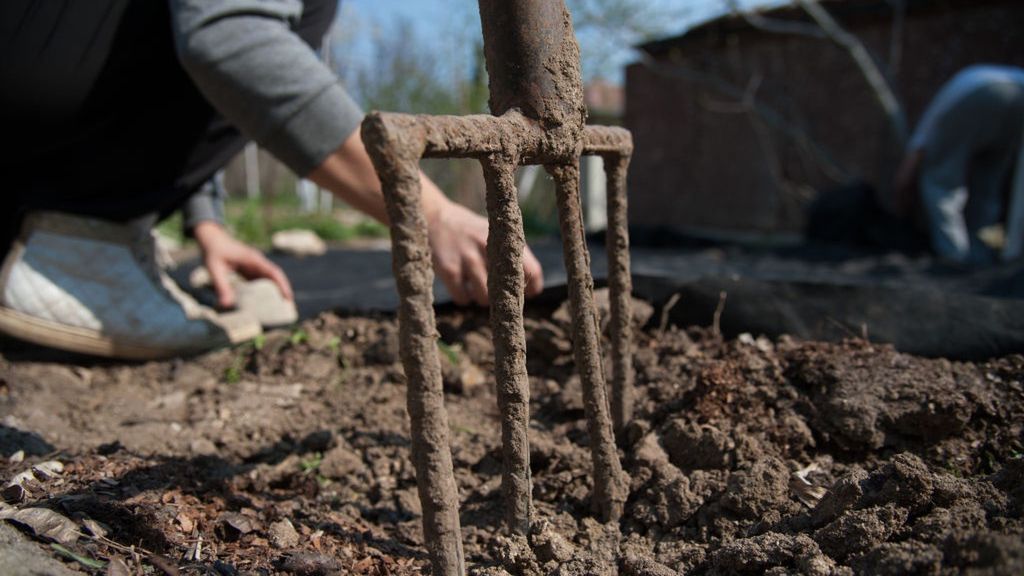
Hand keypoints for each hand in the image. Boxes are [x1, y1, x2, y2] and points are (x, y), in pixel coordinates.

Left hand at [193, 221, 292, 308]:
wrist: (212, 239)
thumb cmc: (213, 252)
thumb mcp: (215, 269)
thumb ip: (221, 286)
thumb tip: (226, 305)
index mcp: (253, 260)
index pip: (273, 272)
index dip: (283, 285)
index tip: (288, 298)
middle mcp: (257, 262)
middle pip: (276, 277)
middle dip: (283, 291)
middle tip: (288, 308)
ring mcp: (255, 266)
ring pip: (270, 279)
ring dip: (276, 291)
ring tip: (280, 309)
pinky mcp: (250, 270)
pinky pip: (261, 281)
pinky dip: (265, 291)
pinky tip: (264, 303)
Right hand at [427, 198, 543, 306]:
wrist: (434, 216)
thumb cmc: (470, 230)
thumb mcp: (495, 232)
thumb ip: (512, 254)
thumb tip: (532, 286)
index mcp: (504, 239)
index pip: (532, 270)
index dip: (532, 287)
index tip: (529, 294)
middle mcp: (489, 247)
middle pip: (508, 288)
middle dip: (504, 296)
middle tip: (497, 292)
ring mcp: (468, 258)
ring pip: (484, 298)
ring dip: (481, 298)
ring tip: (475, 286)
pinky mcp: (449, 269)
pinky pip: (462, 298)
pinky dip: (463, 297)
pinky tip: (460, 286)